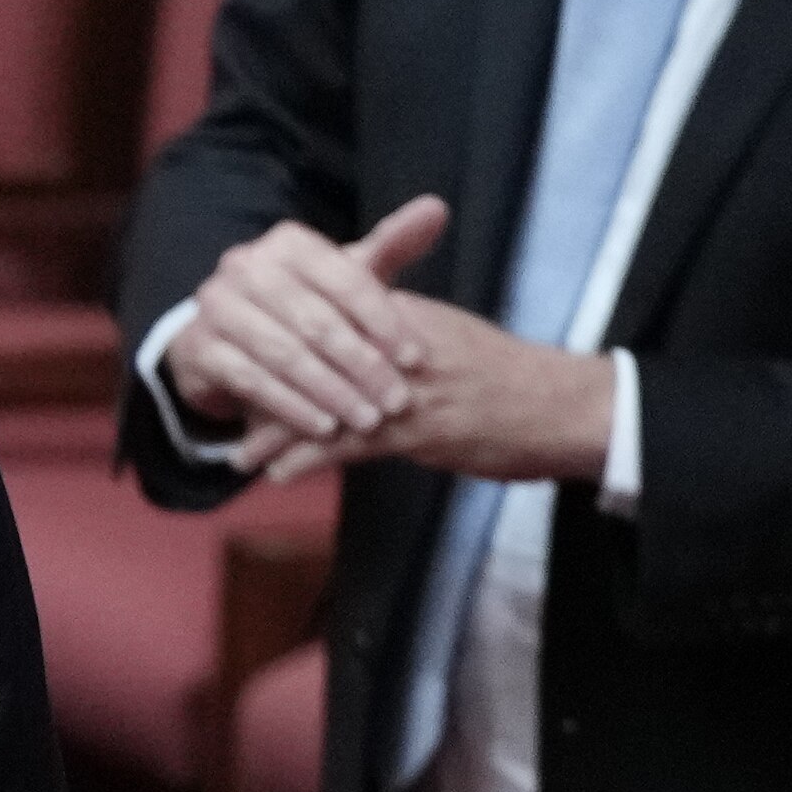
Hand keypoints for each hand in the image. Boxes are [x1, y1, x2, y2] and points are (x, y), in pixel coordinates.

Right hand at [165, 194, 448, 456]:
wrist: (224, 338)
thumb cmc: (300, 305)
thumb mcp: (344, 277)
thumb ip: (391, 245)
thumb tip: (437, 208)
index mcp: (288, 242)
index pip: (346, 280)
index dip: (384, 321)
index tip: (416, 359)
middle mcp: (245, 265)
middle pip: (316, 321)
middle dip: (362, 366)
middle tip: (396, 401)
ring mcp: (216, 306)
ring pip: (285, 354)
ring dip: (331, 392)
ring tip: (367, 420)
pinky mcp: (197, 347)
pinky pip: (253, 380)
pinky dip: (292, 407)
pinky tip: (324, 426)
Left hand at [252, 290, 616, 488]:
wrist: (562, 405)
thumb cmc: (507, 379)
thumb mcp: (448, 343)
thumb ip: (397, 340)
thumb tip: (356, 350)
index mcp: (403, 318)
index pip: (328, 320)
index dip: (285, 341)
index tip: (247, 354)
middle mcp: (398, 346)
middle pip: (315, 360)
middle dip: (269, 384)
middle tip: (228, 404)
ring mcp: (407, 388)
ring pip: (323, 403)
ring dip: (276, 431)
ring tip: (239, 452)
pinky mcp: (418, 429)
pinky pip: (348, 444)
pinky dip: (307, 458)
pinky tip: (275, 473)